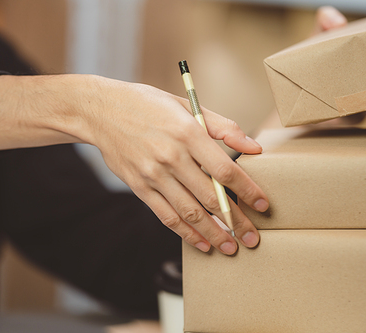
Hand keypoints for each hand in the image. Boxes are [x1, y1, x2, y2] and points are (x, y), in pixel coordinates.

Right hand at [0, 74, 268, 254]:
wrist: (101, 111)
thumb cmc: (149, 105)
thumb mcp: (187, 106)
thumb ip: (223, 126)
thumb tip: (255, 148)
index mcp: (187, 133)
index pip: (225, 169)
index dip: (247, 190)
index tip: (263, 205)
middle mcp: (171, 156)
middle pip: (210, 197)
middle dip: (236, 221)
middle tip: (253, 238)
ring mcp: (153, 175)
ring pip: (189, 212)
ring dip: (213, 234)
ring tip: (231, 248)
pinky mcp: (139, 187)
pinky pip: (166, 216)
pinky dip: (186, 233)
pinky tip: (201, 244)